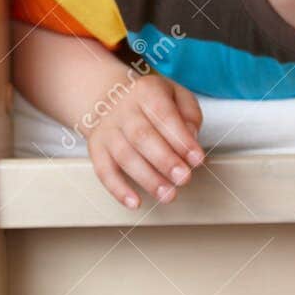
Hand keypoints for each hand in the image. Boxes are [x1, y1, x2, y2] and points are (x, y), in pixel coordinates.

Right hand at [83, 71, 204, 208]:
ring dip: (147, 179)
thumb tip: (191, 136)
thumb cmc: (149, 100)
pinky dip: (118, 189)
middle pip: (142, 136)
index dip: (181, 139)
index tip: (197, 158)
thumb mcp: (175, 94)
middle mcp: (123, 110)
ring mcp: (108, 130)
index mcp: (146, 92)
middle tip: (183, 178)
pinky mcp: (97, 149)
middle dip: (165, 161)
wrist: (109, 96)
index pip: (163, 114)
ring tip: (168, 194)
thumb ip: (189, 113)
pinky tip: (135, 202)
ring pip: (125, 156)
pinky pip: (104, 171)